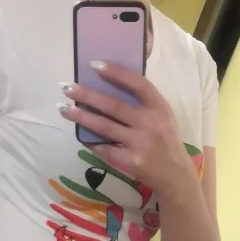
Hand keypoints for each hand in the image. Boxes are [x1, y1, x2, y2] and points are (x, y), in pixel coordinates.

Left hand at [59, 63, 195, 197]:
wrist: (175, 175)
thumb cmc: (165, 141)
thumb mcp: (162, 116)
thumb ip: (143, 103)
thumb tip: (109, 87)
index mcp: (159, 107)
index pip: (137, 83)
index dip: (116, 72)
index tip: (94, 65)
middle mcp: (149, 123)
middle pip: (113, 105)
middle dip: (87, 95)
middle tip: (67, 88)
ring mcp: (139, 143)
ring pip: (104, 127)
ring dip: (81, 116)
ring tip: (64, 109)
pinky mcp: (130, 162)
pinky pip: (104, 148)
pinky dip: (90, 141)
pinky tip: (79, 134)